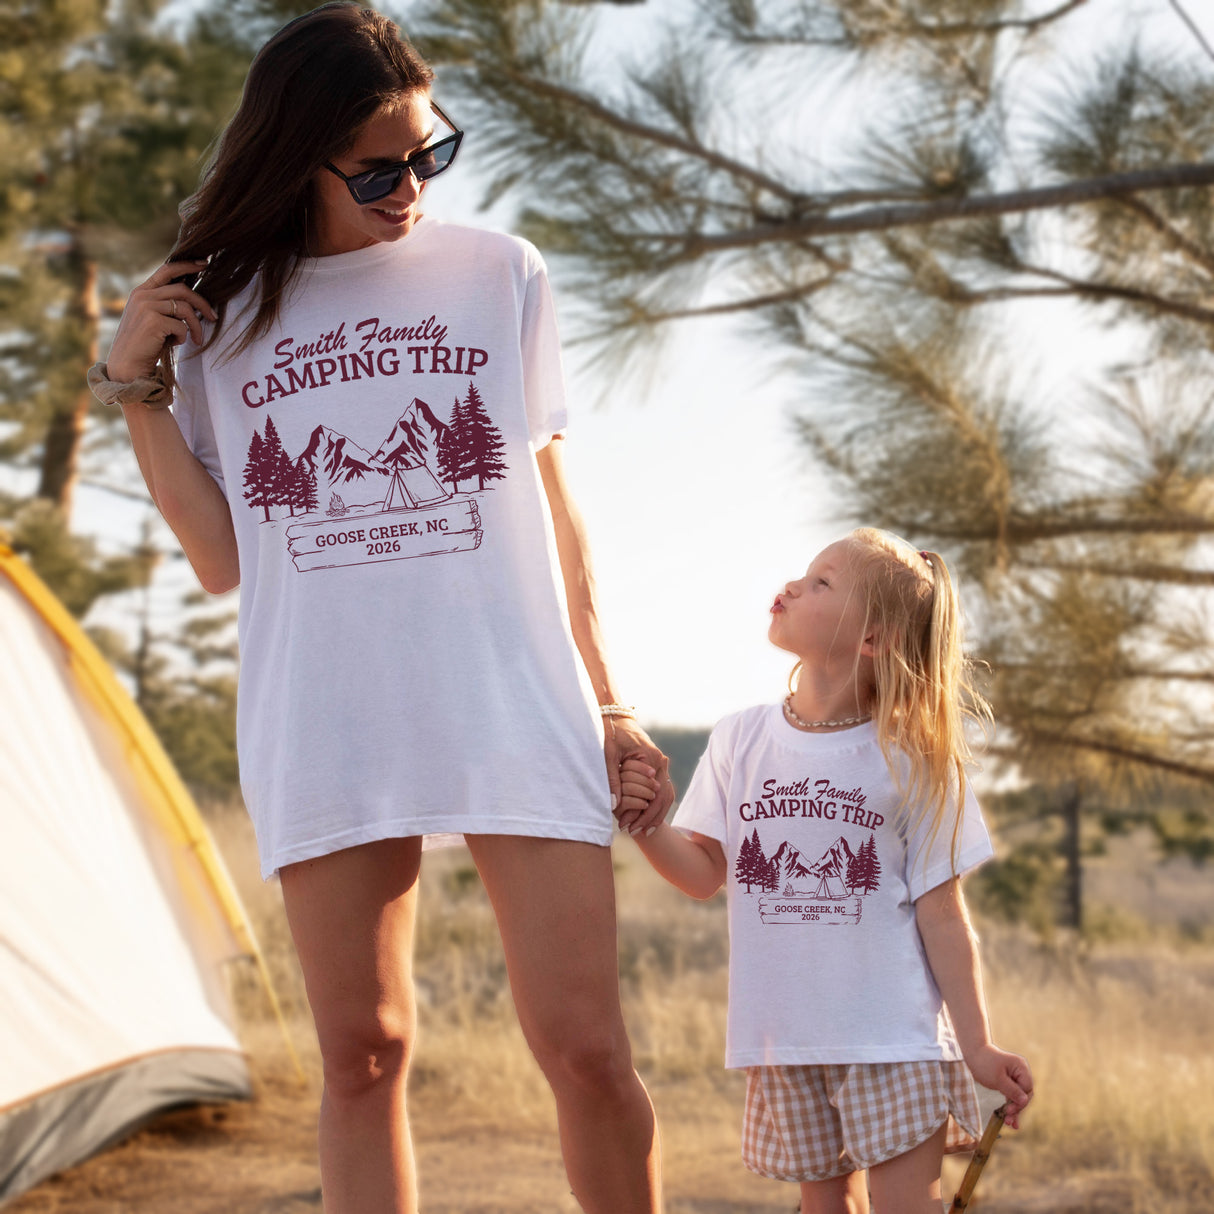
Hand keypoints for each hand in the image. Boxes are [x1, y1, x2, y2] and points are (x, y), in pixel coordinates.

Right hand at [106, 259, 215, 381]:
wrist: (127, 366)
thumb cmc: (144, 345)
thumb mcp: (151, 318)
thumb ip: (164, 305)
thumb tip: (193, 300)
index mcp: (141, 292)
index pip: (167, 270)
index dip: (187, 265)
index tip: (204, 264)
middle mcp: (142, 295)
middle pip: (183, 289)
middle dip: (202, 303)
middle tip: (213, 317)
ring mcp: (146, 307)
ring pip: (185, 309)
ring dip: (196, 326)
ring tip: (196, 339)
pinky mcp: (153, 321)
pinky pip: (182, 326)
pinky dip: (183, 337)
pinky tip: (174, 344)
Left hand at [602, 716, 673, 834]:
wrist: (616, 717)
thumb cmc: (610, 733)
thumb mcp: (608, 755)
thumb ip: (612, 779)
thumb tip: (614, 804)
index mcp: (653, 758)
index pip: (655, 794)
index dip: (645, 814)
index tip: (631, 827)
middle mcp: (661, 762)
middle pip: (663, 797)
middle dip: (650, 818)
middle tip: (635, 833)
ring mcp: (660, 764)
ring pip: (665, 795)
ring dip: (655, 814)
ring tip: (642, 831)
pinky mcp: (656, 766)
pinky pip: (662, 789)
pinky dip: (656, 805)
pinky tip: (646, 818)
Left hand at [964, 1044, 1032, 1128]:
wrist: (970, 1053)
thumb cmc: (983, 1063)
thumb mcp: (998, 1079)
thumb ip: (1012, 1090)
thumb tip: (1025, 1101)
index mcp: (1021, 1067)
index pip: (1027, 1089)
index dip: (1020, 1102)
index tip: (1009, 1111)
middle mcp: (1020, 1071)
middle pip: (1024, 1094)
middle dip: (1017, 1108)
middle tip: (1008, 1120)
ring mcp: (1014, 1076)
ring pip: (1018, 1096)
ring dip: (1013, 1110)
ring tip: (1009, 1124)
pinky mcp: (1007, 1081)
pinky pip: (1011, 1095)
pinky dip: (1009, 1105)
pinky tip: (1009, 1119)